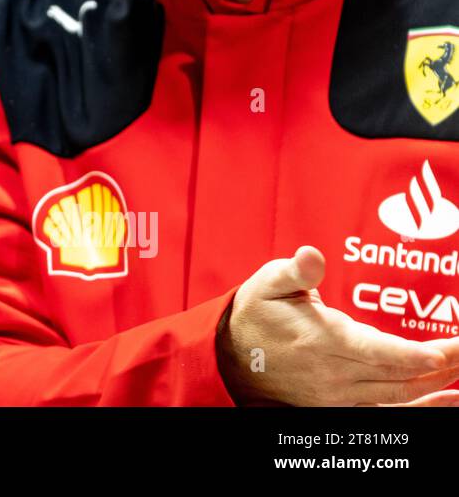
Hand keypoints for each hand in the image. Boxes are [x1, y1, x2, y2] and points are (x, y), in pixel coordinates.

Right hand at [216, 246, 458, 405]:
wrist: (230, 358)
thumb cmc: (255, 314)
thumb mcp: (267, 283)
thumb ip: (295, 271)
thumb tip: (311, 255)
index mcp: (319, 340)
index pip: (374, 352)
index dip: (410, 354)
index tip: (440, 352)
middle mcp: (333, 374)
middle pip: (398, 374)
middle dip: (442, 364)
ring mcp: (339, 395)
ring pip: (399, 395)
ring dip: (438, 386)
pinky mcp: (341, 407)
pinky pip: (389, 412)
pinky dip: (422, 409)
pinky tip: (447, 400)